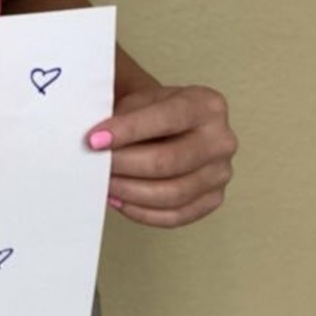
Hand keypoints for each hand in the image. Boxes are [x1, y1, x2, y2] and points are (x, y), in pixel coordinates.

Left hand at [88, 84, 236, 227]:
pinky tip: (120, 200)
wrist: (170, 125)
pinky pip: (175, 216)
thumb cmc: (151, 111)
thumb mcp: (138, 99)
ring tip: (105, 183)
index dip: (126, 130)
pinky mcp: (213, 199)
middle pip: (167, 161)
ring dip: (130, 191)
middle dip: (124, 164)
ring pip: (172, 193)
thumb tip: (97, 143)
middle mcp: (221, 139)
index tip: (94, 140)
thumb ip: (123, 117)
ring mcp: (220, 172)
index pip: (165, 118)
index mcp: (206, 105)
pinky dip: (142, 212)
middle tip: (95, 164)